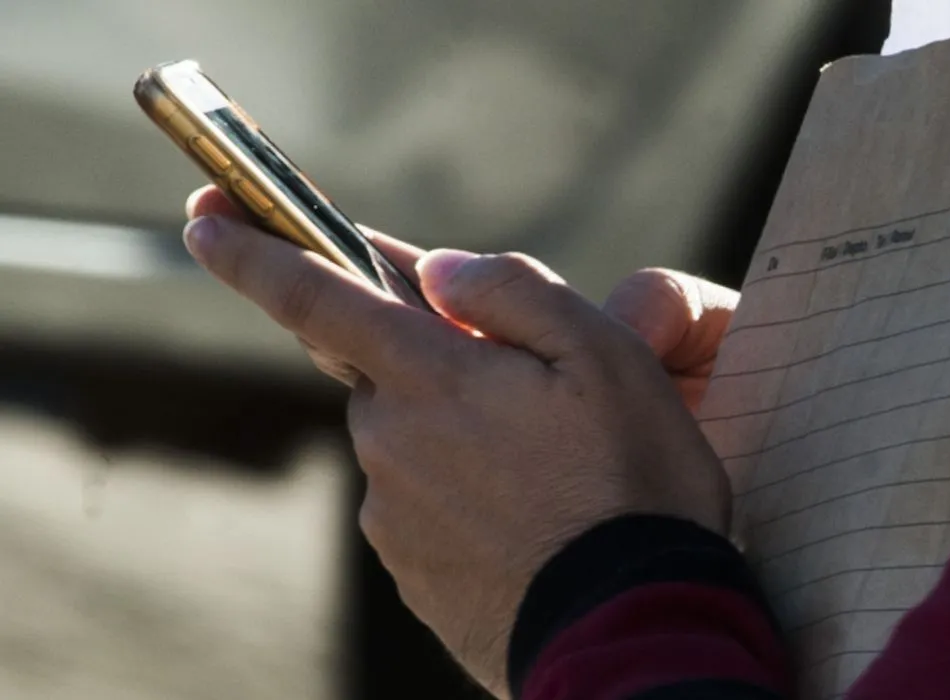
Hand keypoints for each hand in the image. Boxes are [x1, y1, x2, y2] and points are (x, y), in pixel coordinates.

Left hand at [180, 210, 730, 695]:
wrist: (628, 630)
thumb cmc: (630, 484)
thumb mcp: (606, 357)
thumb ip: (512, 293)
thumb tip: (438, 271)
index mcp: (431, 376)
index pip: (316, 295)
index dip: (254, 251)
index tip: (203, 220)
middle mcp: (390, 439)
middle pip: (382, 370)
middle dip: (429, 365)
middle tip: (520, 398)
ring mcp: (392, 511)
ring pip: (406, 438)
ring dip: (454, 434)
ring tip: (542, 473)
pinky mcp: (408, 567)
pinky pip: (418, 503)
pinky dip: (458, 494)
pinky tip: (524, 518)